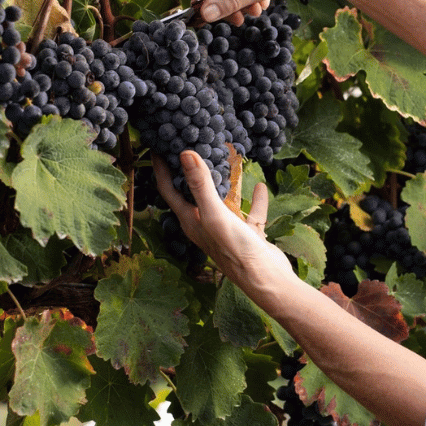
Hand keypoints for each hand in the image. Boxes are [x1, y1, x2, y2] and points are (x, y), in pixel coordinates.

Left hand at [153, 150, 298, 298]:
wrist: (267, 280)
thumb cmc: (235, 251)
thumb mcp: (215, 214)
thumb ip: (200, 185)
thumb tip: (185, 153)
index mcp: (191, 221)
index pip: (169, 190)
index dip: (162, 168)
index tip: (157, 146)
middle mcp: (205, 225)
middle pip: (192, 193)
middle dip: (190, 171)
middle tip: (190, 145)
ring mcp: (226, 231)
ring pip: (221, 202)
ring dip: (222, 183)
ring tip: (224, 161)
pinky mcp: (246, 235)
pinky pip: (248, 213)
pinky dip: (253, 200)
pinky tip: (260, 187)